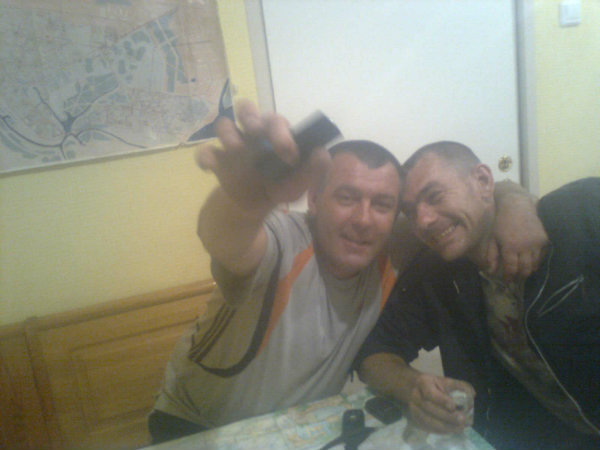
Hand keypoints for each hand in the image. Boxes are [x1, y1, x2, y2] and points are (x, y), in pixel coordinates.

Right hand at [195, 100, 329, 209]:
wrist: (257, 203)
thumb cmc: (281, 184)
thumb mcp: (300, 181)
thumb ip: (313, 169)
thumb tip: (322, 154)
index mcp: (274, 132)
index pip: (275, 121)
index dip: (281, 134)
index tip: (289, 156)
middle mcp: (251, 132)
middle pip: (246, 109)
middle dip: (251, 117)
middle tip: (256, 132)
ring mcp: (232, 144)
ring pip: (223, 125)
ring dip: (229, 133)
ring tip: (237, 149)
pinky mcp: (217, 160)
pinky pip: (204, 153)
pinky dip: (205, 158)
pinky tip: (210, 168)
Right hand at [405, 373, 474, 433]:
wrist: (414, 388)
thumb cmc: (433, 385)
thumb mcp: (445, 380)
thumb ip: (459, 386)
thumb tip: (472, 395)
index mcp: (423, 383)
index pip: (430, 393)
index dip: (441, 400)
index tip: (453, 406)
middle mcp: (416, 396)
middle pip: (429, 409)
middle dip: (447, 416)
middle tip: (462, 419)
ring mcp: (414, 409)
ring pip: (428, 421)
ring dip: (446, 426)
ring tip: (461, 427)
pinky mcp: (415, 420)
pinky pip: (428, 428)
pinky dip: (442, 430)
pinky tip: (453, 429)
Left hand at [488, 191, 548, 281]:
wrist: (518, 205)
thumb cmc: (502, 222)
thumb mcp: (493, 238)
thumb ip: (492, 256)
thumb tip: (491, 272)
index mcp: (510, 247)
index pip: (511, 269)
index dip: (509, 277)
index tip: (507, 281)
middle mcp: (525, 247)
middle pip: (525, 269)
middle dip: (520, 276)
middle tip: (516, 279)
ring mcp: (537, 243)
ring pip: (535, 264)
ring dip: (529, 270)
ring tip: (523, 272)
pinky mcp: (545, 239)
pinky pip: (542, 255)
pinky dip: (537, 261)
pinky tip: (532, 262)